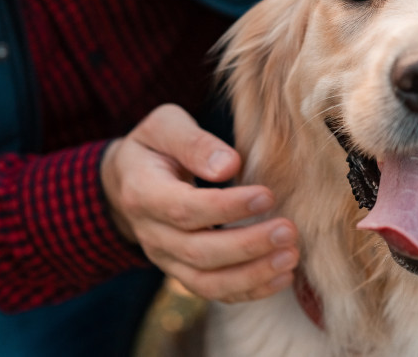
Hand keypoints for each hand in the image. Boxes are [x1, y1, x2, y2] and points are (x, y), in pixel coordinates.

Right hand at [101, 104, 298, 302]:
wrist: (127, 180)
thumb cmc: (155, 146)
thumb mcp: (166, 126)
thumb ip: (195, 143)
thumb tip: (229, 165)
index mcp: (143, 193)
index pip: (185, 208)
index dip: (227, 207)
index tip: (267, 196)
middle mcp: (151, 234)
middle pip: (199, 252)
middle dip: (248, 245)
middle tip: (288, 230)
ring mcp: (165, 259)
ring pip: (207, 281)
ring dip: (253, 274)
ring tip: (290, 257)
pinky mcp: (182, 272)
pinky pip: (214, 291)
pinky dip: (250, 289)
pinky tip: (283, 276)